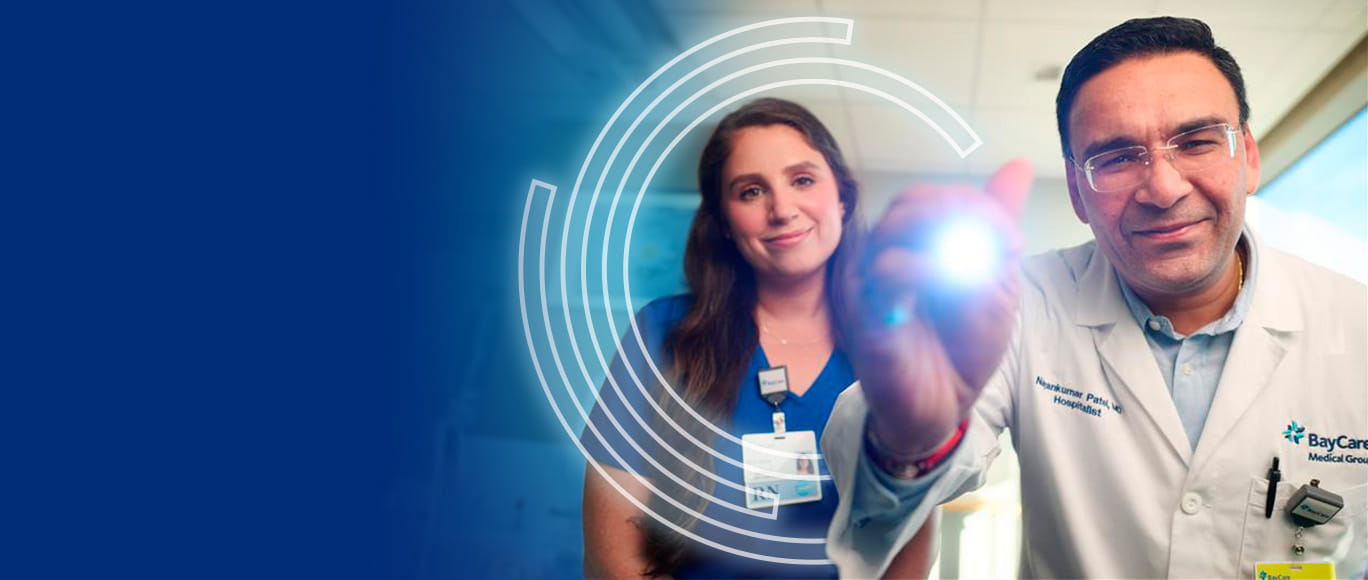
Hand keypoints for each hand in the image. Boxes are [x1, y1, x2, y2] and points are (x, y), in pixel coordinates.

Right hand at [843, 160, 1032, 455]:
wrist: (942, 407)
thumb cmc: (960, 345)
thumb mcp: (993, 280)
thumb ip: (995, 225)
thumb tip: (1016, 166)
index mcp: (912, 245)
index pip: (930, 196)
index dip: (973, 204)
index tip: (1010, 240)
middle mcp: (883, 255)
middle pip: (910, 202)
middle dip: (961, 214)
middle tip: (997, 248)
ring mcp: (868, 282)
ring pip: (895, 226)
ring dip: (947, 239)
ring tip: (973, 273)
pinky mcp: (865, 311)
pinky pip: (889, 269)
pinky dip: (928, 271)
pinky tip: (951, 292)